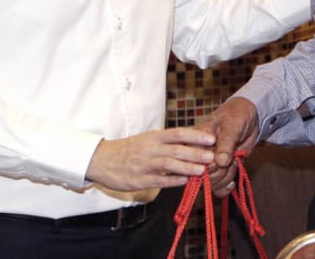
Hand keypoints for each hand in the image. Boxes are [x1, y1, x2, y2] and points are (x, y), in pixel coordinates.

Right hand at [85, 127, 215, 191]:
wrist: (102, 159)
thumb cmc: (129, 149)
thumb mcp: (147, 139)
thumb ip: (167, 142)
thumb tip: (192, 142)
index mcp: (154, 137)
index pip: (178, 133)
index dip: (196, 136)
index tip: (211, 138)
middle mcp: (150, 149)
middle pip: (176, 149)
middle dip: (195, 153)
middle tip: (212, 156)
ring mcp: (145, 165)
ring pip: (169, 165)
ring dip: (187, 167)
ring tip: (202, 170)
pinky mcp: (140, 180)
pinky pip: (159, 180)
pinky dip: (173, 180)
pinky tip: (185, 181)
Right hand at [195, 97, 259, 196]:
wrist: (247, 117)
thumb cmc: (236, 116)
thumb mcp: (232, 125)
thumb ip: (226, 143)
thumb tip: (220, 162)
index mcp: (195, 140)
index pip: (194, 161)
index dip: (210, 164)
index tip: (222, 158)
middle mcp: (199, 154)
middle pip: (202, 176)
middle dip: (221, 171)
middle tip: (231, 158)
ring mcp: (208, 164)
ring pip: (211, 183)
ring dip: (226, 176)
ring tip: (234, 162)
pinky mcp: (218, 171)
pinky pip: (216, 188)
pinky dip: (225, 187)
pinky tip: (232, 181)